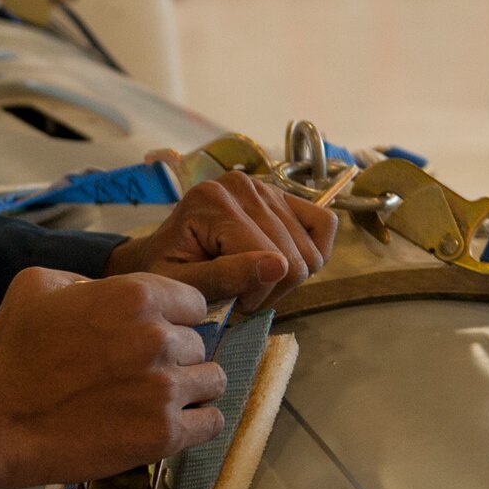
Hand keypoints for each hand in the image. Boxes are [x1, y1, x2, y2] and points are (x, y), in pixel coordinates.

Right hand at [0, 268, 225, 488]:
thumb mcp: (34, 286)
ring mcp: (165, 388)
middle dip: (175, 355)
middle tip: (140, 371)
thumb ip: (82, 279)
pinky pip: (211, 423)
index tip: (152, 334)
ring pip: (212, 381)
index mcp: (134, 296)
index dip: (172, 317)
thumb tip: (101, 291)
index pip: (192, 301)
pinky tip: (168, 422)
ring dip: (189, 388)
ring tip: (156, 398)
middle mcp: (159, 338)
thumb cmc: (11, 353)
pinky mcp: (164, 433)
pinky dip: (195, 422)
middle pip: (199, 343)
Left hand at [104, 170, 335, 312]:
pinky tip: (281, 266)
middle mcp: (242, 185)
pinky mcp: (284, 196)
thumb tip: (279, 266)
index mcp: (212, 199)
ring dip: (286, 279)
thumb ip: (224, 276)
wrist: (164, 255)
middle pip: (295, 258)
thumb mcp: (183, 283)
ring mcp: (266, 187)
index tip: (232, 303)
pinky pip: (324, 225)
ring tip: (252, 281)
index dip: (256, 294)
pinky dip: (313, 253)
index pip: (267, 257)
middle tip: (241, 295)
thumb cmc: (168, 271)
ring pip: (311, 251)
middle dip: (270, 289)